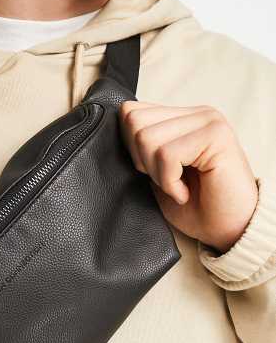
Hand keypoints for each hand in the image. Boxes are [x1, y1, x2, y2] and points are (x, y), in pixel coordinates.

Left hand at [118, 101, 258, 254]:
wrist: (227, 232)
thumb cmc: (194, 206)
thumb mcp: (157, 173)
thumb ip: (141, 146)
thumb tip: (115, 129)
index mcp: (181, 117)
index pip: (130, 111)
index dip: (131, 147)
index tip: (153, 172)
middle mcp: (196, 113)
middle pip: (134, 121)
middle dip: (142, 160)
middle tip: (167, 180)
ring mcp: (208, 121)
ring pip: (147, 137)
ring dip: (157, 173)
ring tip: (177, 186)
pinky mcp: (216, 136)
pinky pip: (167, 154)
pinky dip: (169, 182)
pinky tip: (185, 192)